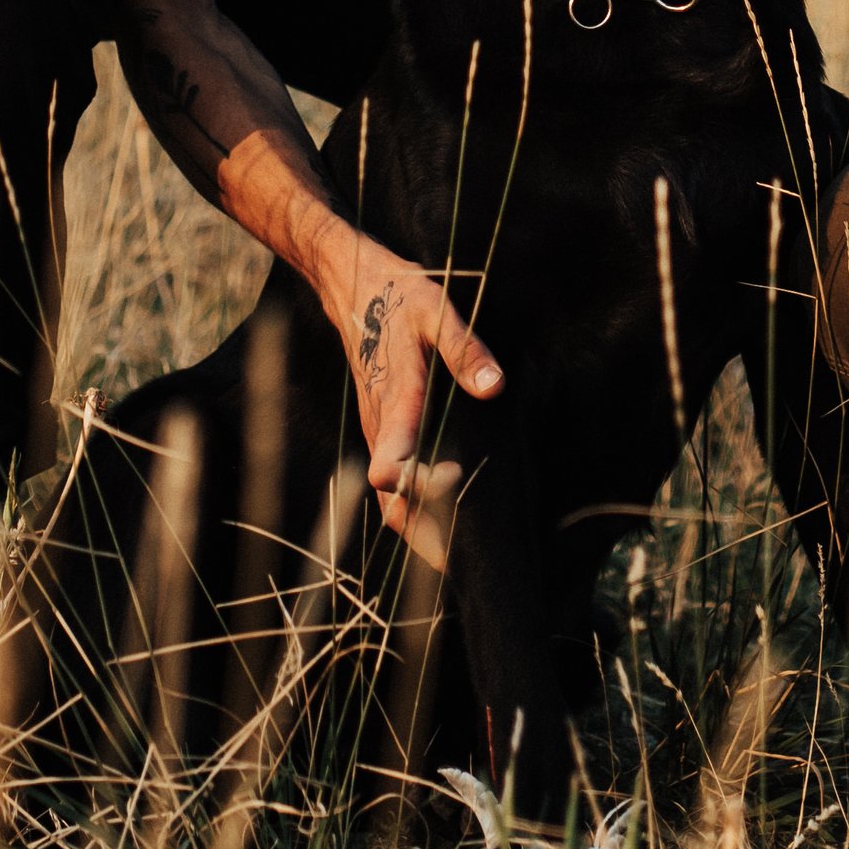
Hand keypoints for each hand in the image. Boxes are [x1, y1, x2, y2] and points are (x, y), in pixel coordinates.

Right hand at [314, 232, 503, 539]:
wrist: (354, 287)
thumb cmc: (399, 297)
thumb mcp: (435, 311)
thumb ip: (465, 349)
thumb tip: (494, 388)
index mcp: (395, 397)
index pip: (392, 454)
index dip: (411, 484)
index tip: (445, 493)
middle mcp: (380, 425)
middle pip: (393, 499)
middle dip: (425, 533)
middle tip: (464, 561)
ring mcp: (378, 433)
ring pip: (391, 501)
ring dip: (422, 530)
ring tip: (462, 557)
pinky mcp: (382, 433)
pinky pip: (394, 488)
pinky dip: (415, 513)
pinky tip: (446, 525)